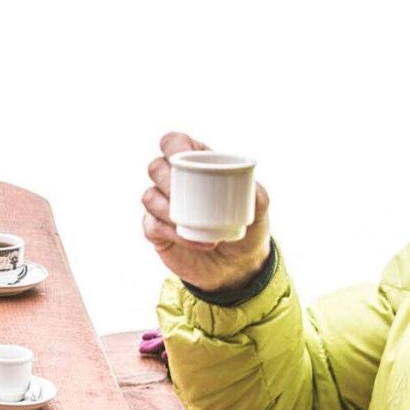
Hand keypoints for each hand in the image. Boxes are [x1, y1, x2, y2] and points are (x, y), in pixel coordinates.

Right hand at [142, 131, 271, 293]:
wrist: (238, 266)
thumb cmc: (247, 228)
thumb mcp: (259, 209)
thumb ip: (258, 194)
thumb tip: (248, 186)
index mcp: (197, 164)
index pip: (173, 143)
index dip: (172, 145)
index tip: (181, 159)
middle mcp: (174, 181)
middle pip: (156, 167)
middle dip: (167, 179)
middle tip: (190, 197)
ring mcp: (162, 206)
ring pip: (149, 197)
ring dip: (168, 208)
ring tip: (194, 224)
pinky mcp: (156, 232)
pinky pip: (151, 225)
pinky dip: (170, 231)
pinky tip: (190, 238)